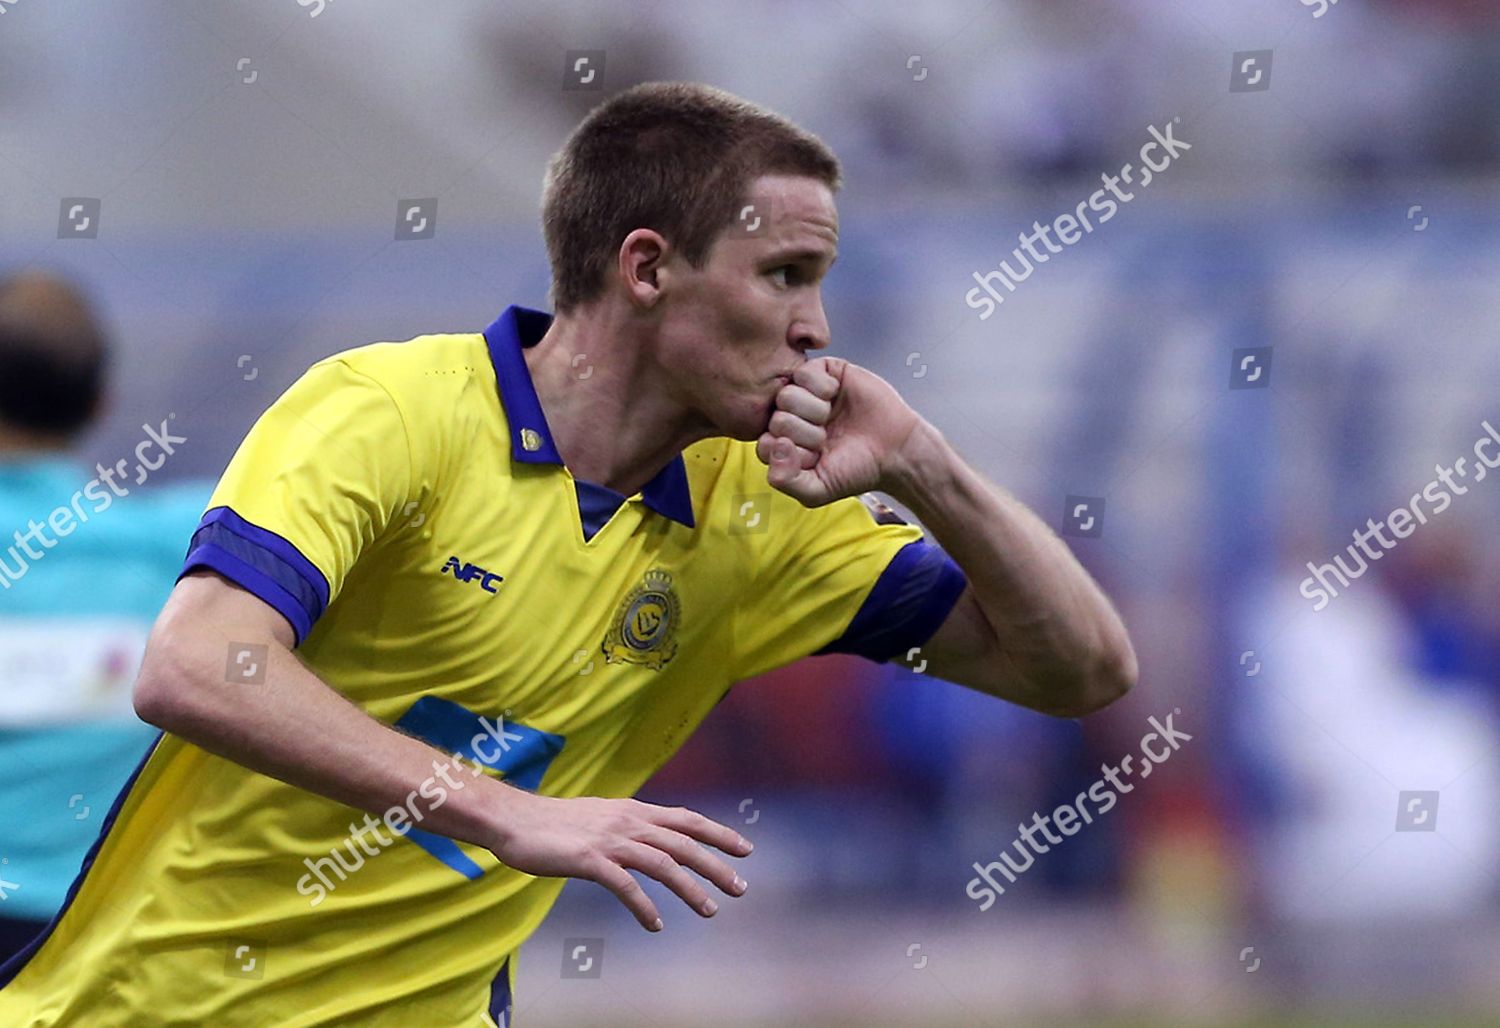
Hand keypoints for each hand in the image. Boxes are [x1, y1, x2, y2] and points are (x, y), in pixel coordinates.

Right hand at [486, 791, 751, 930]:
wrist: (513, 820)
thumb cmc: (554, 823)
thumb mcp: (600, 816)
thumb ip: (627, 824)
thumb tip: (651, 837)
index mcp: (633, 809)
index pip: (687, 819)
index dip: (718, 833)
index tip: (745, 849)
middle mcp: (628, 821)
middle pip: (684, 843)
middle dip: (716, 866)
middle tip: (740, 888)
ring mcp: (610, 840)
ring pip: (663, 864)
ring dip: (690, 889)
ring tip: (709, 911)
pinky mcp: (590, 861)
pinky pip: (626, 886)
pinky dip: (645, 907)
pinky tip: (656, 924)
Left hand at [756, 356, 921, 506]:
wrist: (895, 449)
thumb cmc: (857, 470)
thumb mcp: (817, 490)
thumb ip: (785, 480)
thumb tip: (776, 445)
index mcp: (785, 445)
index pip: (764, 445)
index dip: (790, 453)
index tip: (814, 458)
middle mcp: (792, 418)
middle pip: (776, 419)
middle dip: (806, 434)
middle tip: (827, 438)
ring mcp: (805, 394)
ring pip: (786, 395)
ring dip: (815, 411)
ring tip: (831, 418)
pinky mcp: (823, 372)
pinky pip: (804, 373)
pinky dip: (823, 388)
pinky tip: (836, 396)